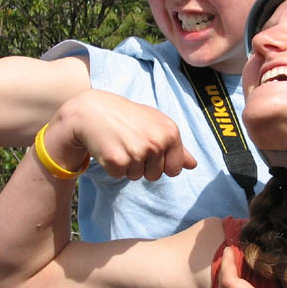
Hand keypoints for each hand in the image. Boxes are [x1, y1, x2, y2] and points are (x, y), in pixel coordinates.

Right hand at [47, 90, 197, 180]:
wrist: (92, 110)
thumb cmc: (127, 117)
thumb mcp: (155, 125)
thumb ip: (176, 146)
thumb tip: (193, 165)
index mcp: (170, 132)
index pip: (174, 169)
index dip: (161, 163)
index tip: (148, 147)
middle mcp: (156, 142)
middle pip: (155, 176)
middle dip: (143, 165)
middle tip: (130, 143)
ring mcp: (137, 152)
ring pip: (136, 176)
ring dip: (127, 165)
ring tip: (120, 143)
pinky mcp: (117, 161)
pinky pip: (119, 175)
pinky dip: (112, 166)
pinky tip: (109, 147)